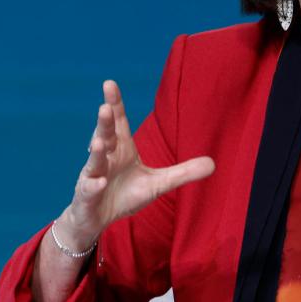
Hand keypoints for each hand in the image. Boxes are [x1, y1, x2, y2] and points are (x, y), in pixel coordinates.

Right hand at [61, 80, 214, 248]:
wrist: (97, 218)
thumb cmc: (125, 195)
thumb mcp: (159, 183)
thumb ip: (183, 172)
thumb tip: (214, 163)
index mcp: (121, 149)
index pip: (118, 123)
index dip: (115, 103)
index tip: (110, 83)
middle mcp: (105, 158)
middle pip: (104, 136)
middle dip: (104, 122)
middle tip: (105, 107)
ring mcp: (93, 176)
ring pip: (94, 161)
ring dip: (95, 151)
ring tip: (97, 142)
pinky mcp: (86, 195)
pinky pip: (89, 189)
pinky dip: (93, 185)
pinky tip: (99, 182)